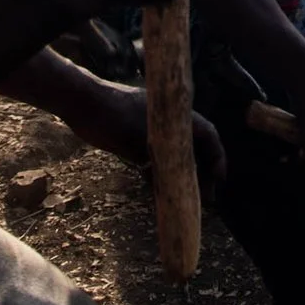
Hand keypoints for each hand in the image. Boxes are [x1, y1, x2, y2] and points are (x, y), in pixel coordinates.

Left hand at [68, 78, 225, 192]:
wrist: (85, 105)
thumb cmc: (115, 115)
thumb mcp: (141, 141)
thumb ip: (159, 161)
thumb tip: (176, 187)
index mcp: (178, 116)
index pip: (209, 135)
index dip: (218, 158)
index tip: (219, 181)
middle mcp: (170, 124)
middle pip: (196, 149)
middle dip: (204, 172)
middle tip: (207, 198)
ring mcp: (154, 132)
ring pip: (178, 157)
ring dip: (185, 176)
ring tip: (190, 199)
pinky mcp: (138, 141)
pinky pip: (158, 162)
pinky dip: (163, 176)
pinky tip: (164, 194)